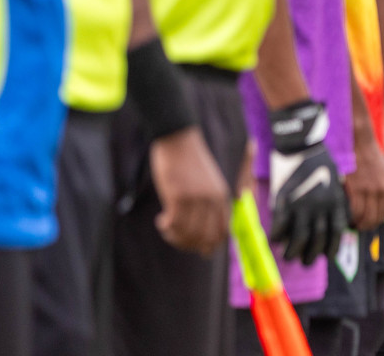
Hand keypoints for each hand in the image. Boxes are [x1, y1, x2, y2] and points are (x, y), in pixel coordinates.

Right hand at [150, 126, 230, 255]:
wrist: (177, 137)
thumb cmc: (189, 161)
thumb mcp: (207, 182)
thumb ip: (209, 204)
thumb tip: (202, 231)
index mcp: (222, 196)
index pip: (221, 232)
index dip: (208, 245)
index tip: (195, 246)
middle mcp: (212, 200)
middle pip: (203, 238)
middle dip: (188, 244)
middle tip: (175, 237)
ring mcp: (196, 199)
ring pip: (187, 233)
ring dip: (174, 236)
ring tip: (166, 228)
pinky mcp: (178, 196)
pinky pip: (173, 224)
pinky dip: (166, 227)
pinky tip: (161, 220)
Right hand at [267, 100, 349, 264]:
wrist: (301, 142)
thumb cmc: (318, 161)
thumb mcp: (334, 181)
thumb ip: (333, 202)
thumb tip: (328, 225)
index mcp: (335, 201)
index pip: (336, 232)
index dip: (331, 248)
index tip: (326, 256)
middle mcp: (321, 206)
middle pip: (318, 240)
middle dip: (311, 255)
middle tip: (304, 261)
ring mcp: (303, 203)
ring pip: (299, 238)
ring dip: (293, 251)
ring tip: (288, 255)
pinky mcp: (285, 199)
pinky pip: (280, 226)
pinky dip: (276, 236)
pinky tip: (274, 240)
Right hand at [343, 138, 383, 230]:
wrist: (360, 141)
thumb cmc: (371, 151)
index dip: (379, 218)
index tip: (371, 220)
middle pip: (378, 216)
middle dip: (369, 225)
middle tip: (360, 226)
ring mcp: (372, 189)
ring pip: (367, 217)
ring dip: (360, 224)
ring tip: (353, 224)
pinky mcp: (359, 188)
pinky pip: (356, 210)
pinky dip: (351, 216)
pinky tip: (347, 217)